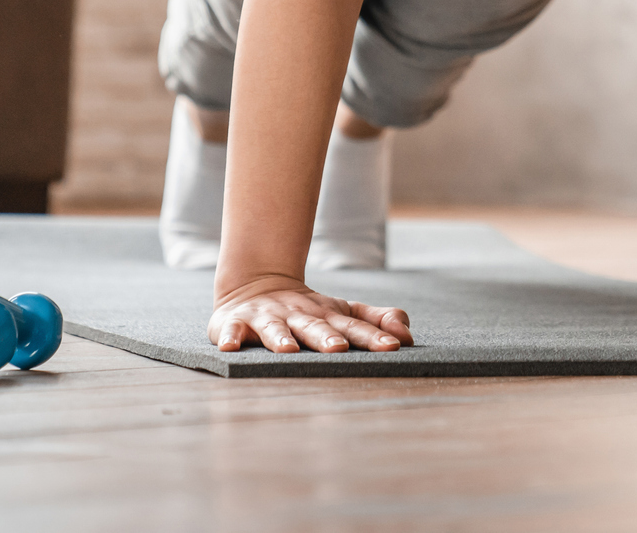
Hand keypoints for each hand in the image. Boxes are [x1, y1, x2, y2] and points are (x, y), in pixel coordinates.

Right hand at [209, 274, 413, 352]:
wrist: (255, 286)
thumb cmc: (308, 311)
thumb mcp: (344, 313)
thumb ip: (377, 321)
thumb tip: (407, 336)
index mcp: (328, 315)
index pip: (354, 327)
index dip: (373, 336)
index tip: (392, 346)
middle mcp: (299, 315)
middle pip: (315, 327)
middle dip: (326, 338)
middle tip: (338, 348)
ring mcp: (267, 318)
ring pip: (275, 329)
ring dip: (280, 339)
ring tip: (288, 350)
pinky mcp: (236, 323)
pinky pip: (230, 331)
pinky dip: (229, 337)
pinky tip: (229, 346)